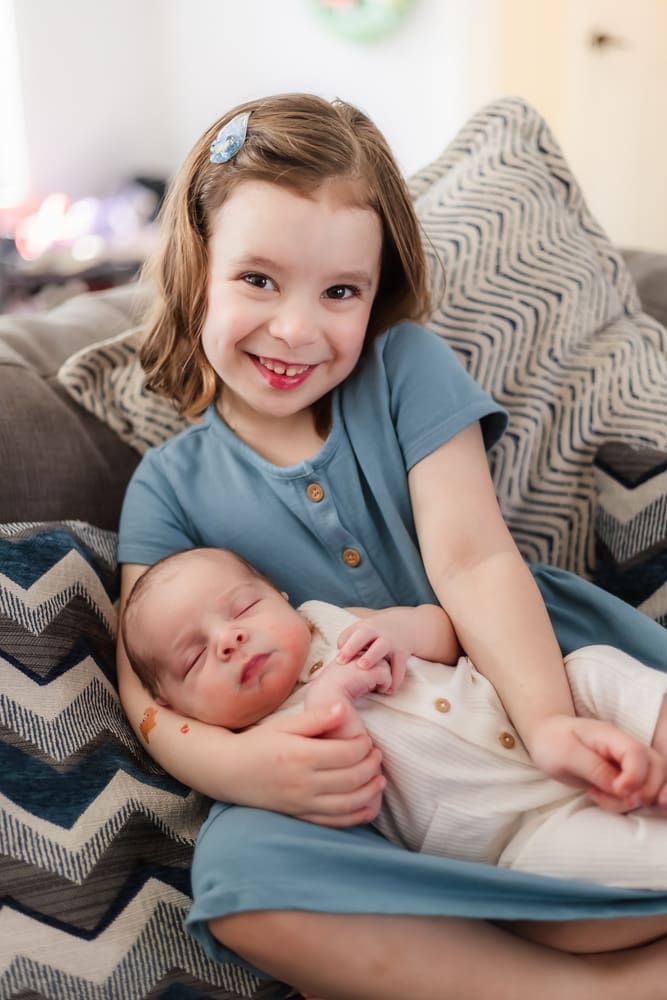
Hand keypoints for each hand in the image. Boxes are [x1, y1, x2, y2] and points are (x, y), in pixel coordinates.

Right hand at [242, 702, 384, 825]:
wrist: (229, 771)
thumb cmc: (257, 743)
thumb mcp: (284, 724)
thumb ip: (316, 718)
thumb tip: (343, 709)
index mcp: (301, 755)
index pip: (347, 753)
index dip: (364, 746)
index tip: (367, 739)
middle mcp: (304, 782)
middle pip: (352, 778)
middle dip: (371, 766)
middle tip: (377, 756)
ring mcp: (303, 803)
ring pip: (348, 803)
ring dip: (370, 791)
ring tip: (379, 779)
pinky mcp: (300, 816)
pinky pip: (335, 821)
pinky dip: (356, 817)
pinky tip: (369, 807)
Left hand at [336, 617, 408, 693]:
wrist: (404, 624)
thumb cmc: (375, 633)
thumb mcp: (362, 630)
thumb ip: (348, 641)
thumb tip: (337, 660)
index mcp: (364, 628)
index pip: (351, 634)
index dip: (344, 646)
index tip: (338, 660)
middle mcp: (376, 632)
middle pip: (363, 635)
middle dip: (352, 647)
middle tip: (343, 662)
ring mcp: (390, 641)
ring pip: (381, 647)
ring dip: (372, 657)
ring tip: (364, 670)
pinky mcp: (402, 652)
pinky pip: (399, 666)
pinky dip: (395, 679)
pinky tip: (388, 690)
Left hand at [528, 715, 666, 811]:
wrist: (545, 738)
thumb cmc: (553, 742)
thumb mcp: (566, 754)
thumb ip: (595, 769)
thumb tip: (620, 788)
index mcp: (611, 736)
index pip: (638, 754)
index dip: (635, 776)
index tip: (618, 791)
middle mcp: (625, 748)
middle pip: (657, 767)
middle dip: (647, 790)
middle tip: (622, 800)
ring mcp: (627, 762)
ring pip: (654, 782)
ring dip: (636, 799)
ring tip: (603, 797)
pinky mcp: (624, 776)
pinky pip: (639, 792)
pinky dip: (628, 802)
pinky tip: (604, 798)